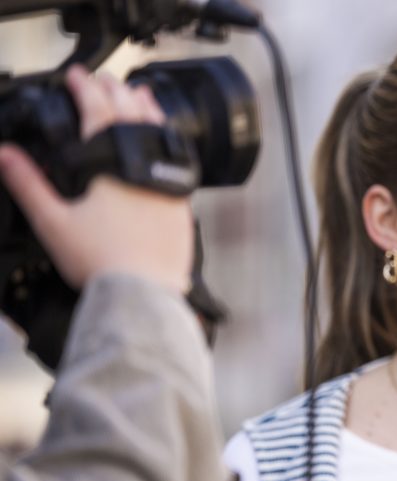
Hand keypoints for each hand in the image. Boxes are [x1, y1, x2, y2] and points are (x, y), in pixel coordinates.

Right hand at [0, 65, 193, 292]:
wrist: (144, 292)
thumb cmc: (100, 262)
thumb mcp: (52, 221)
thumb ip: (27, 183)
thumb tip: (3, 153)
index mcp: (109, 165)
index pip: (96, 111)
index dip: (84, 88)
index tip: (76, 74)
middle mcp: (142, 167)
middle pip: (131, 115)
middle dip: (114, 90)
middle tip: (103, 78)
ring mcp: (167, 182)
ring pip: (160, 133)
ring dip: (146, 108)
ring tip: (138, 93)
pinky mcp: (182, 201)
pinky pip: (178, 159)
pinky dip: (168, 140)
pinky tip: (166, 140)